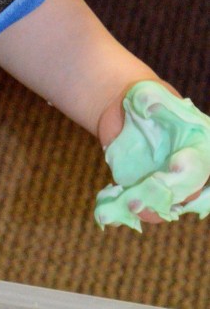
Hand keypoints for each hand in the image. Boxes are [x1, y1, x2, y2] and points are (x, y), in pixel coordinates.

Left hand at [95, 80, 209, 230]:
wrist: (126, 110)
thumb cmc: (146, 98)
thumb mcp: (150, 94)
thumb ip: (152, 99)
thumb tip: (147, 104)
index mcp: (201, 147)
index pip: (201, 166)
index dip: (190, 169)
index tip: (175, 163)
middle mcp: (190, 172)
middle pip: (184, 193)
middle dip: (162, 196)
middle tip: (137, 198)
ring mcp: (167, 185)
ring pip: (162, 207)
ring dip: (145, 210)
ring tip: (124, 206)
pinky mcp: (143, 191)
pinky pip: (138, 209)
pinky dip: (124, 214)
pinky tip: (108, 215)